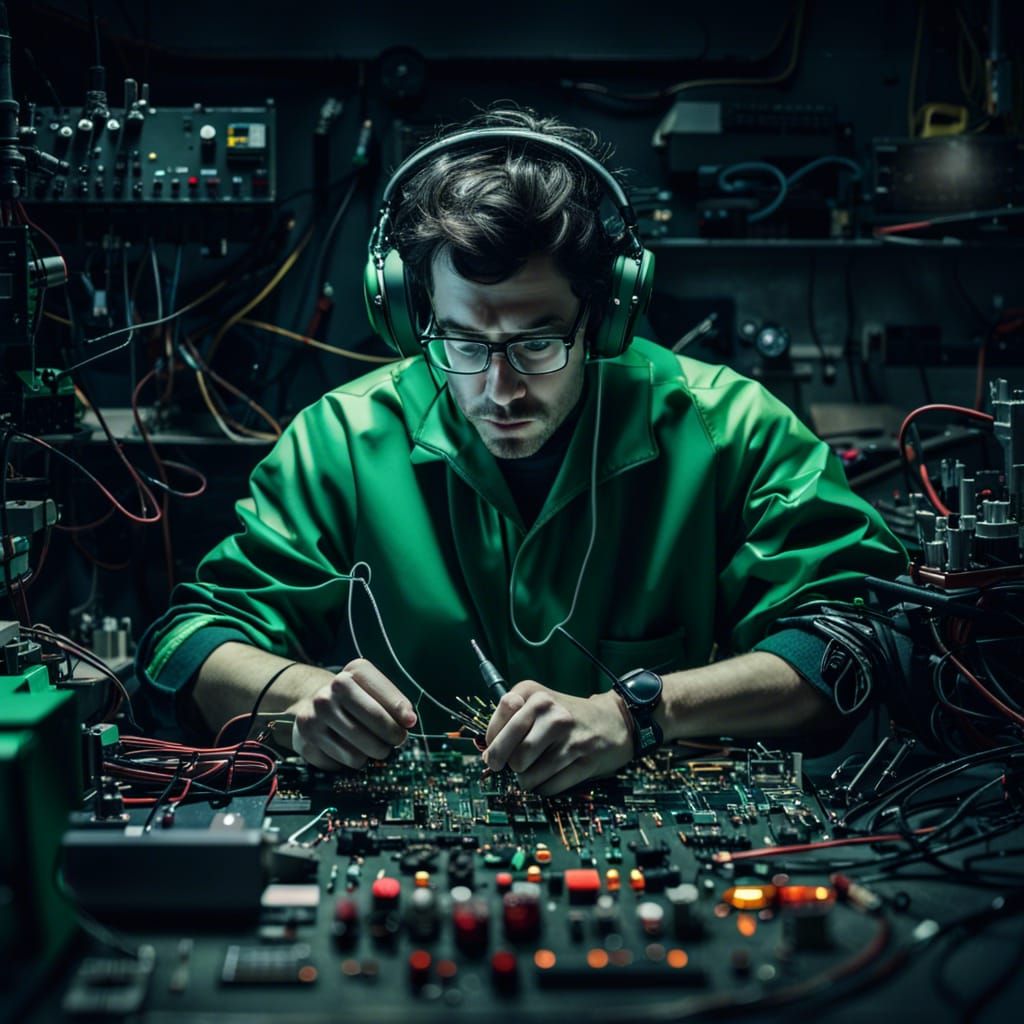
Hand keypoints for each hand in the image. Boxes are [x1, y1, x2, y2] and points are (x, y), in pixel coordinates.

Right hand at [289, 658, 416, 770]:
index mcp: (352, 673)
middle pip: (375, 722)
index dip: (401, 714)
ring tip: (373, 748)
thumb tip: (409, 721)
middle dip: (392, 738)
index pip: (385, 698)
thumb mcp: (374, 690)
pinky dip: (350, 763)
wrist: (312, 704)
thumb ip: (394, 702)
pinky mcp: (305, 743)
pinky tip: (348, 750)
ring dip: (372, 755)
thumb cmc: (355, 698)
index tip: (410, 723)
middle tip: (395, 742)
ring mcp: (314, 718)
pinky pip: (340, 765)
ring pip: (358, 753)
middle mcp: (329, 693)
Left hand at [483, 680, 633, 794]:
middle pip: (512, 756)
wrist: (611, 720)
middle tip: (511, 766)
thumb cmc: (564, 716)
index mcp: (532, 692)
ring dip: (526, 780)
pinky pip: (548, 787)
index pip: (495, 728)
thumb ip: (509, 722)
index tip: (496, 750)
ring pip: (527, 776)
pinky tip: (551, 774)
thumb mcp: (536, 703)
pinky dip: (543, 787)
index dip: (492, 745)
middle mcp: (550, 710)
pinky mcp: (584, 760)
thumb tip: (486, 756)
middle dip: (506, 767)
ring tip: (534, 769)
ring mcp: (569, 735)